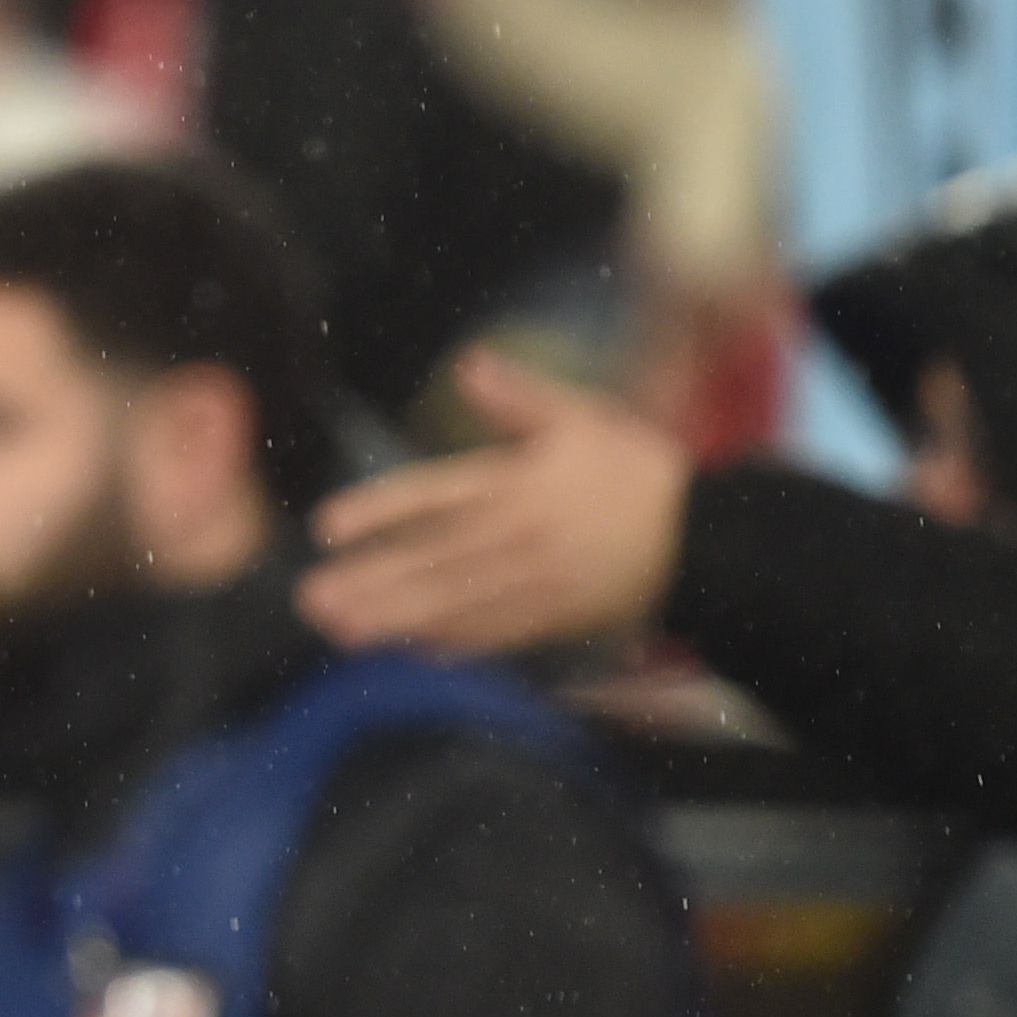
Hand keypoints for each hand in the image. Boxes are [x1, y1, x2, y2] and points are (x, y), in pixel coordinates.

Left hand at [300, 348, 690, 656]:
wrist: (706, 536)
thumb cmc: (636, 469)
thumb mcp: (583, 418)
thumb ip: (521, 398)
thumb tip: (470, 365)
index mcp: (517, 484)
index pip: (435, 496)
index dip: (379, 511)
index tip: (325, 529)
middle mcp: (519, 536)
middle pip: (433, 561)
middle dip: (370, 582)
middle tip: (309, 601)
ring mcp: (537, 583)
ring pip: (457, 604)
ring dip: (396, 619)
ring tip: (342, 631)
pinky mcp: (559, 618)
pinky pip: (500, 634)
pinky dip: (456, 644)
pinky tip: (411, 650)